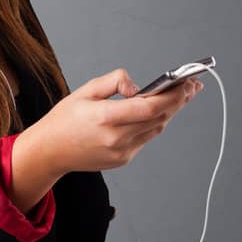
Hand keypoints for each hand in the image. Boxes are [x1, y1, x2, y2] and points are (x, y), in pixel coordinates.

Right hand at [25, 68, 201, 175]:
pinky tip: (155, 113)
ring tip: (180, 97)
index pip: (150, 107)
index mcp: (104, 118)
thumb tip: (137, 87)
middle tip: (192, 86)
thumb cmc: (64, 119)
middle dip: (179, 101)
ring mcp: (121, 151)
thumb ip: (113, 82)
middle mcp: (116, 138)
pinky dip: (153, 124)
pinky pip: (145, 138)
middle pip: (159, 118)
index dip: (173, 95)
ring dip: (169, 112)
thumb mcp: (84, 91)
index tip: (186, 83)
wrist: (49, 151)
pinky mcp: (123, 159)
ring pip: (156, 129)